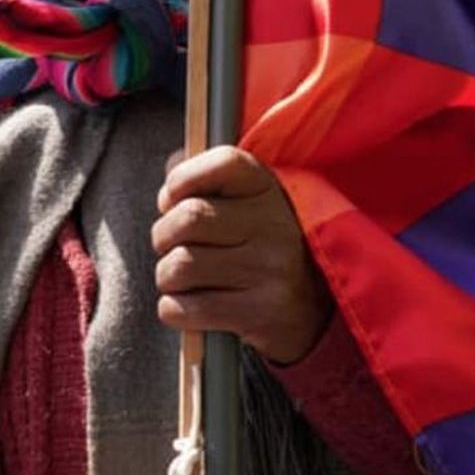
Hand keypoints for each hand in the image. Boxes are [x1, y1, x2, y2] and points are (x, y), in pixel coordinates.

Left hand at [153, 146, 331, 364]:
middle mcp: (274, 224)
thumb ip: (202, 182)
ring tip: (182, 279)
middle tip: (171, 246)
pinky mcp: (260, 311)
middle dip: (164, 236)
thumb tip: (165, 193)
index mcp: (267, 187)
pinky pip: (186, 308)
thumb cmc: (257, 246)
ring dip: (167, 277)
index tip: (174, 200)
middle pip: (188, 218)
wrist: (310, 306)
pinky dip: (174, 309)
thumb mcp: (244, 202)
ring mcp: (270, 269)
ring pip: (181, 266)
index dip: (182, 180)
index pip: (222, 162)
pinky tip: (190, 304)